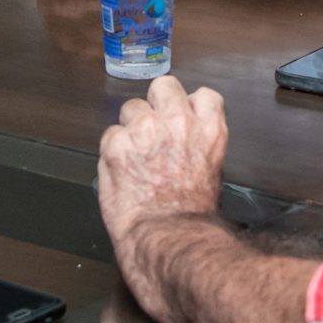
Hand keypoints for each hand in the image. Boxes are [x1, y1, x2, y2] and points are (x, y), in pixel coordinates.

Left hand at [97, 75, 228, 248]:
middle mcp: (178, 122)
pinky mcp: (116, 144)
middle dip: (157, 104)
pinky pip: (110, 135)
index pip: (203, 96)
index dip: (190, 106)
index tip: (183, 118)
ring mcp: (145, 130)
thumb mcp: (212, 172)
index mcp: (208, 130)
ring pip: (131, 107)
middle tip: (152, 128)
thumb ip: (199, 143)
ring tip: (134, 155)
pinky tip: (121, 170)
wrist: (167, 236)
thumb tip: (186, 138)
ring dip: (131, 127)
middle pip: (164, 86)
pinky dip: (113, 150)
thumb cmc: (191, 215)